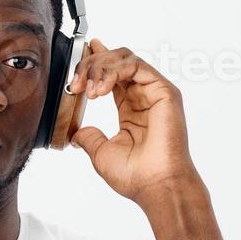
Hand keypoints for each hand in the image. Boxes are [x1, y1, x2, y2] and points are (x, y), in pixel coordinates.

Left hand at [69, 39, 199, 206]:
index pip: (113, 74)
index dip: (96, 60)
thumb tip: (77, 134)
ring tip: (88, 90)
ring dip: (100, 67)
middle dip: (91, 65)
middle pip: (116, 61)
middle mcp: (144, 97)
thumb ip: (90, 138)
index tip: (80, 54)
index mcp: (131, 109)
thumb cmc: (136, 176)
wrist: (156, 186)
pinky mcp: (164, 91)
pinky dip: (114, 71)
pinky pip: (136, 65)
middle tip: (76, 84)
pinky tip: (101, 90)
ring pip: (125, 58)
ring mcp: (155, 92)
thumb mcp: (102, 154)